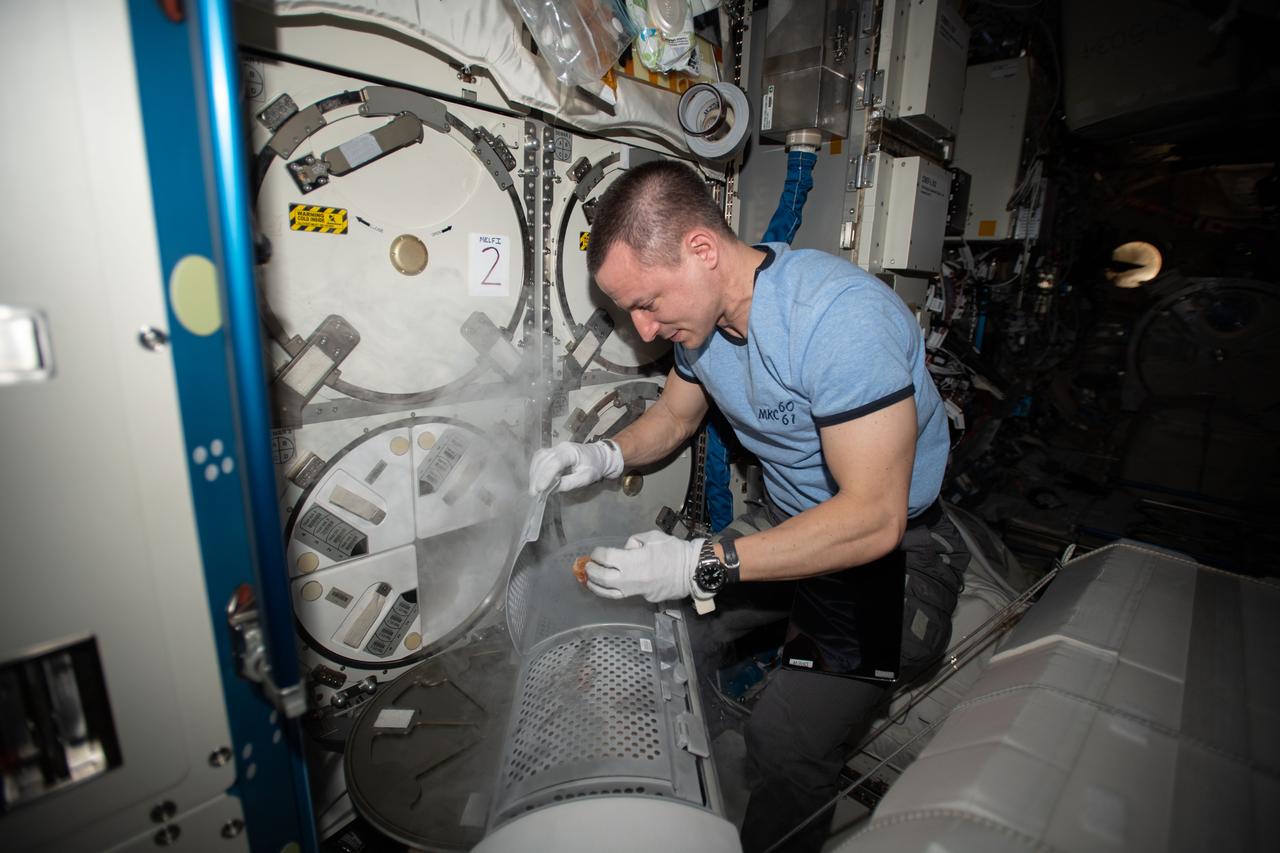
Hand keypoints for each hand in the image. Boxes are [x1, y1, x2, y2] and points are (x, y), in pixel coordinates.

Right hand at [528, 441, 623, 494]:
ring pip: (540, 457)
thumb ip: (570, 483)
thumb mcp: (586, 478)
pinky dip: (535, 468)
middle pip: (544, 459)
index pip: (555, 462)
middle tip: (533, 493)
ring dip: (534, 473)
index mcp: (571, 452)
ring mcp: (555, 447)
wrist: (599, 456)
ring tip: (533, 488)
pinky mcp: (552, 451)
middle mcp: (561, 447)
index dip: (546, 476)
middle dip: (537, 477)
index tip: (540, 489)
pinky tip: (534, 479)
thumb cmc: (594, 467)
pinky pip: (540, 457)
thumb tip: (553, 489)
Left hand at [585, 531, 705, 602]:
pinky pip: (626, 594)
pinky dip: (616, 589)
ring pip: (609, 593)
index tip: (596, 553)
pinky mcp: (644, 598)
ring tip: (590, 581)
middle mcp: (630, 579)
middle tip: (587, 567)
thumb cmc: (674, 550)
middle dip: (591, 572)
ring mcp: (636, 592)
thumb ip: (634, 542)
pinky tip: (612, 585)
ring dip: (597, 587)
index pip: (605, 558)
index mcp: (632, 561)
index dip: (597, 554)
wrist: (692, 571)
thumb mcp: (652, 537)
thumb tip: (625, 550)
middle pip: (602, 578)